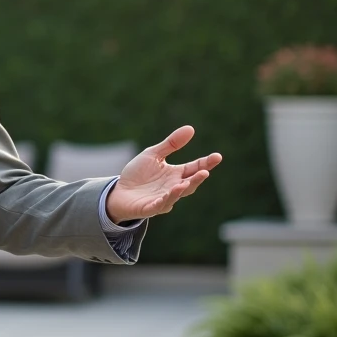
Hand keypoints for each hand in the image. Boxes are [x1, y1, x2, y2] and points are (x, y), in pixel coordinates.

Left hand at [105, 125, 221, 223]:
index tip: (217, 156)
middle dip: (197, 178)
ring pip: (176, 195)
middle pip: (189, 183)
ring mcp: (163, 199)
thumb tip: (191, 128)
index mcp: (176, 174)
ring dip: (183, 189)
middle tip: (205, 171)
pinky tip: (172, 192)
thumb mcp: (153, 154)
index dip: (206, 163)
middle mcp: (173, 188)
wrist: (119, 192)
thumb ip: (171, 144)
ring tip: (188, 181)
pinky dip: (167, 199)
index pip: (195, 168)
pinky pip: (160, 204)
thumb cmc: (138, 174)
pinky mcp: (150, 207)